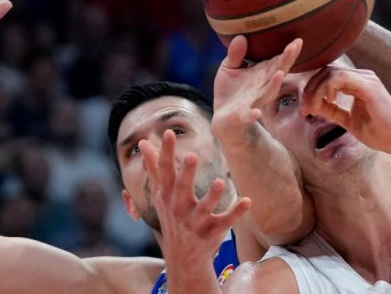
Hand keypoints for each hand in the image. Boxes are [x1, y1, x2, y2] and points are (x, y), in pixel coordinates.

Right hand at [141, 130, 250, 265]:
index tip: (169, 132)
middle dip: (186, 173)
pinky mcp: (212, 232)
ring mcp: (196, 222)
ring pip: (204, 208)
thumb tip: (143, 142)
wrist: (182, 256)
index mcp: (167, 196)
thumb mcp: (160, 193)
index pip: (165, 171)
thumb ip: (154, 167)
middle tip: (192, 154)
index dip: (166, 152)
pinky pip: (225, 222)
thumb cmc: (172, 215)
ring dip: (212, 196)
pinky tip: (247, 201)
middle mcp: (179, 208)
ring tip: (221, 182)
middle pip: (182, 189)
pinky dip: (236, 213)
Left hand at [211, 36, 301, 147]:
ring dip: (274, 84)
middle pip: (278, 72)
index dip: (288, 51)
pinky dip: (252, 114)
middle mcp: (262, 87)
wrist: (222, 119)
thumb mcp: (230, 67)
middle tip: (296, 46)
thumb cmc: (230, 91)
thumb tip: (241, 36)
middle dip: (287, 60)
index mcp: (261, 74)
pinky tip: (256, 112)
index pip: (277, 61)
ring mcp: (254, 101)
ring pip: (267, 92)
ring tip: (280, 73)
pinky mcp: (242, 115)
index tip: (298, 39)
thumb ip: (236, 54)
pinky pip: (248, 115)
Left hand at [301, 66, 390, 153]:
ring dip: (316, 91)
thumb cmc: (379, 133)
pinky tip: (328, 103)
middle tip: (303, 109)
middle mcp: (362, 76)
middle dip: (310, 90)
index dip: (312, 91)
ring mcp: (367, 79)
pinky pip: (341, 78)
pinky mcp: (370, 86)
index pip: (327, 76)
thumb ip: (333, 111)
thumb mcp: (348, 121)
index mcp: (358, 83)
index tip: (304, 110)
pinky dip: (329, 88)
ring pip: (331, 73)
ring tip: (311, 109)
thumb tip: (313, 105)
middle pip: (325, 71)